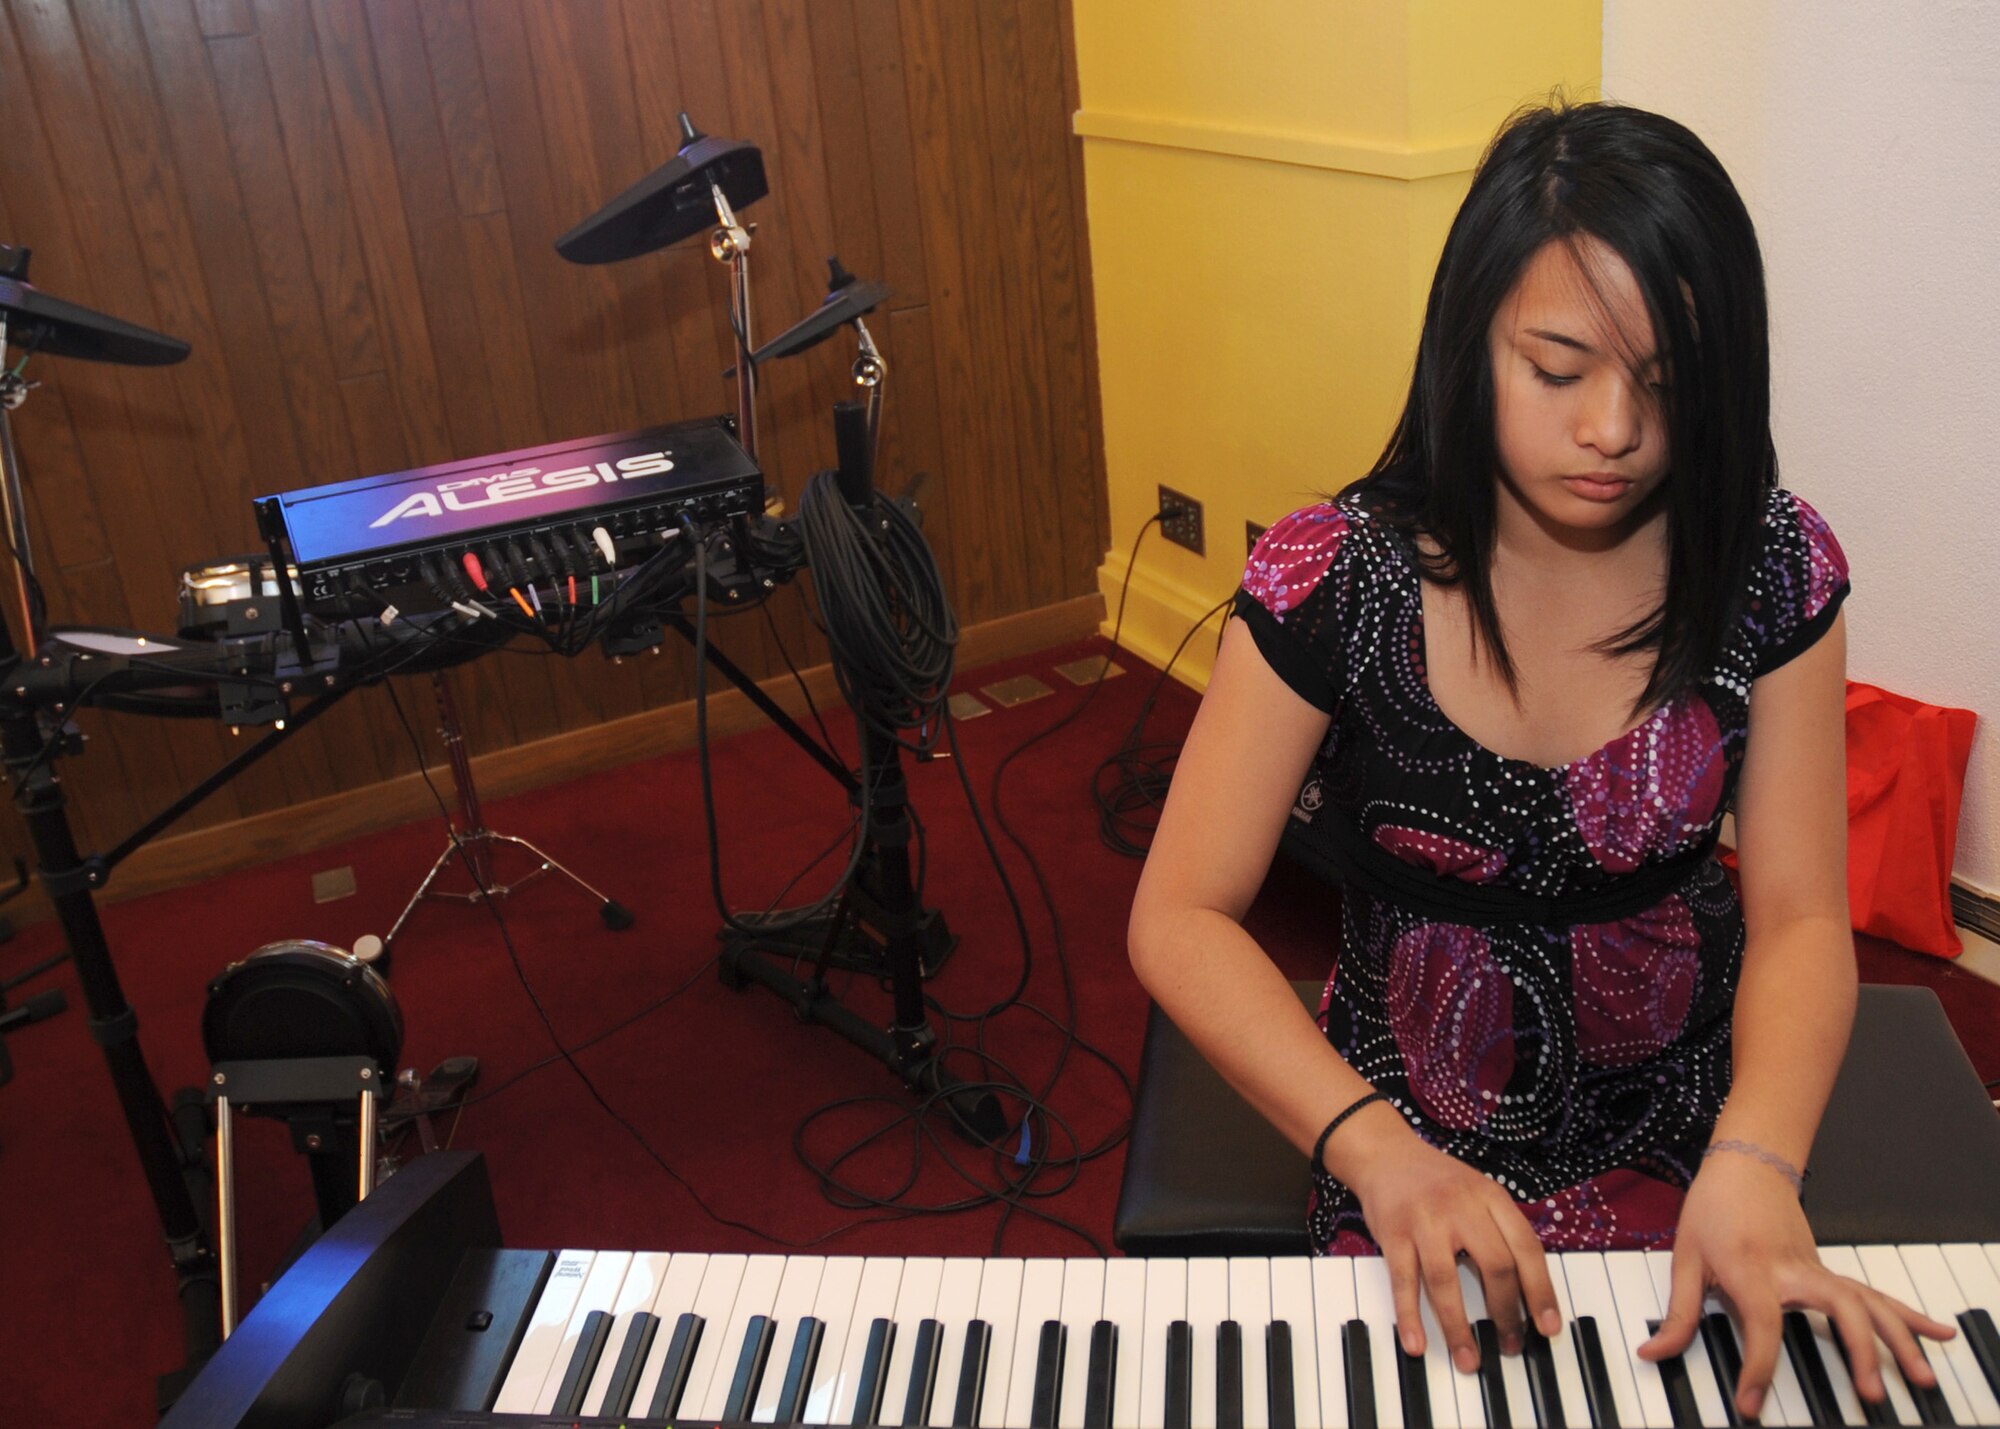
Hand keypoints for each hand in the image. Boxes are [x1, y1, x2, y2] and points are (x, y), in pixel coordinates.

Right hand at [1339, 1116, 1561, 1370]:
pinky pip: (1404, 1282)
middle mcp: (1461, 1207)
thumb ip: (1501, 1230)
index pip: (1527, 1248)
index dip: (1541, 1291)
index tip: (1548, 1327)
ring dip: (1459, 1327)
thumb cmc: (1437, 1181)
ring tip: (1470, 1360)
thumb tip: (1530, 1290)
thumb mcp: (1479, 1192)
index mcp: (1491, 1197)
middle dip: (1506, 1313)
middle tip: (1512, 1346)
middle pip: (1494, 1266)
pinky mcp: (1393, 1234)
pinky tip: (1416, 1344)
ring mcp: (1425, 1220)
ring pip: (1446, 1281)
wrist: (1384, 1153)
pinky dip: (1410, 1316)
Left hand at [1641, 1149, 1955, 1417]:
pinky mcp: (1830, 1271)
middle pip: (1840, 1306)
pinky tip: (1939, 1335)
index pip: (1762, 1324)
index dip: (1758, 1366)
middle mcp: (1794, 1270)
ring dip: (1898, 1339)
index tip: (1751, 1404)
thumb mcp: (1684, 1257)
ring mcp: (1819, 1269)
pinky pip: (1875, 1295)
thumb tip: (1653, 1353)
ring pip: (1869, 1301)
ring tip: (1921, 1377)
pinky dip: (1909, 1316)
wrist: (1745, 1165)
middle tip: (1869, 1394)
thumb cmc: (1713, 1209)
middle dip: (1859, 1350)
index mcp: (1752, 1269)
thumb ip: (1677, 1313)